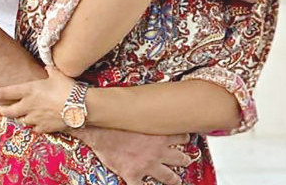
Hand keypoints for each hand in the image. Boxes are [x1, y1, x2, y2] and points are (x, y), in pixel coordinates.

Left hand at [0, 65, 74, 132]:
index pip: (6, 93)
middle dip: (3, 110)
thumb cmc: (69, 88)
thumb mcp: (58, 74)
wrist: (80, 107)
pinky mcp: (44, 128)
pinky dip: (34, 125)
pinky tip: (39, 122)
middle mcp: (28, 105)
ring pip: (21, 121)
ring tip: (23, 114)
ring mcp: (35, 118)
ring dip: (20, 118)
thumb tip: (47, 66)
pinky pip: (34, 128)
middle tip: (2, 109)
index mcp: (29, 90)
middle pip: (8, 112)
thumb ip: (50, 70)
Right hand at [76, 127, 190, 184]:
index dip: (184, 138)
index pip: (181, 136)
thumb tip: (151, 108)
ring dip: (174, 179)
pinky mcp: (134, 175)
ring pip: (168, 176)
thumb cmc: (115, 120)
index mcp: (160, 134)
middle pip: (179, 157)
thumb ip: (148, 118)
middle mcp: (157, 151)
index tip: (185, 139)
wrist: (98, 130)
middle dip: (184, 159)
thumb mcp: (138, 116)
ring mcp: (147, 165)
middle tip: (187, 160)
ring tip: (177, 181)